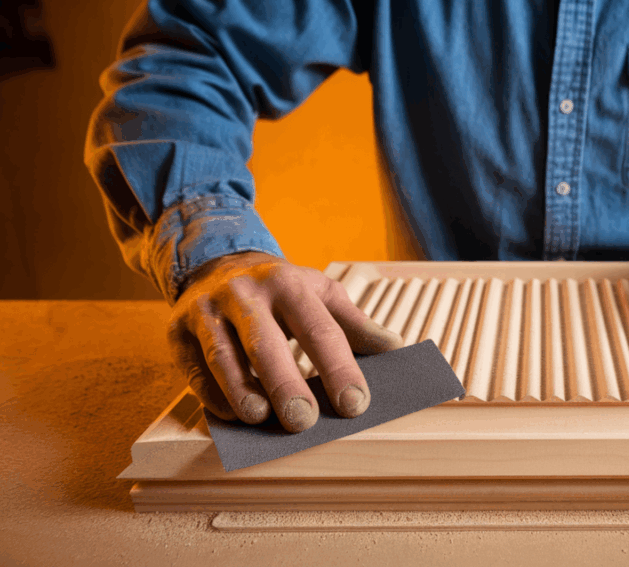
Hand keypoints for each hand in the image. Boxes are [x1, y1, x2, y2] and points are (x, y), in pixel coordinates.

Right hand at [166, 252, 402, 431]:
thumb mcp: (320, 293)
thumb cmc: (280, 290)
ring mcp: (207, 312)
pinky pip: (192, 368)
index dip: (339, 368)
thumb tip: (396, 349)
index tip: (356, 403)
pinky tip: (232, 415)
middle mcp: (245, 294)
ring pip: (222, 357)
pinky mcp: (177, 331)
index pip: (319, 329)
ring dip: (241, 391)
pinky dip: (211, 395)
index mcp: (288, 284)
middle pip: (266, 343)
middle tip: (304, 421)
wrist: (216, 262)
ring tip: (261, 418)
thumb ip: (355, 324)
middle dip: (286, 383)